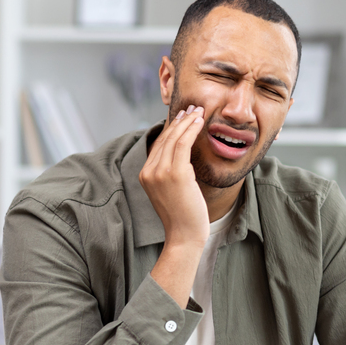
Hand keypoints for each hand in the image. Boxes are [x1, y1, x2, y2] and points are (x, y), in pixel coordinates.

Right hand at [141, 106, 208, 307]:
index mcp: (145, 175)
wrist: (184, 236)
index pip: (158, 144)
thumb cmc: (183, 217)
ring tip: (199, 111)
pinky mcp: (175, 173)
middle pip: (165, 138)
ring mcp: (160, 172)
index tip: (183, 117)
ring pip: (174, 137)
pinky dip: (191, 129)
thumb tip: (183, 158)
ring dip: (188, 121)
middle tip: (192, 108)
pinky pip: (183, 143)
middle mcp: (149, 171)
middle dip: (180, 120)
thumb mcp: (172, 191)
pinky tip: (200, 122)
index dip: (171, 128)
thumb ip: (171, 173)